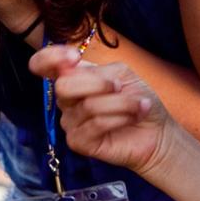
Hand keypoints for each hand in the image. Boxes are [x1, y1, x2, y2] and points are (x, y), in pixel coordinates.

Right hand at [29, 46, 170, 176]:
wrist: (156, 131)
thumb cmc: (137, 99)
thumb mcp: (121, 73)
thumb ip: (96, 70)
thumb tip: (75, 67)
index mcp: (73, 77)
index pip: (42, 64)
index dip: (51, 57)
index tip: (74, 57)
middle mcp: (67, 99)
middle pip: (63, 85)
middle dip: (98, 83)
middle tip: (119, 86)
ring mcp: (70, 122)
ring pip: (88, 106)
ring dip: (121, 103)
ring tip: (138, 105)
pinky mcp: (78, 142)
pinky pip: (96, 125)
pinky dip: (120, 118)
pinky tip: (132, 118)